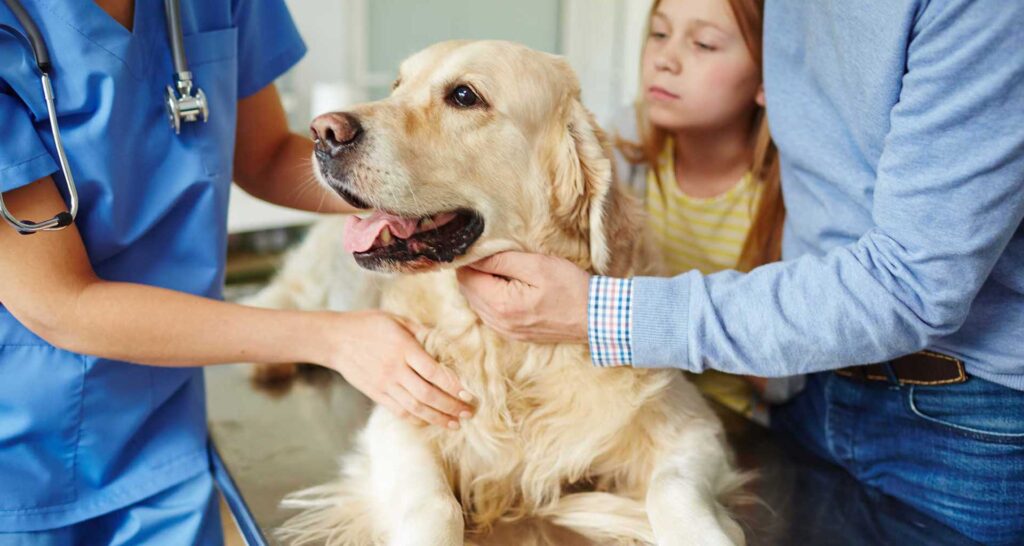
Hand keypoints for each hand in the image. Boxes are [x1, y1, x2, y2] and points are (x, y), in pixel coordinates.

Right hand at [321, 310, 474, 427]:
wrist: (335, 339)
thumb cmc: (369, 325)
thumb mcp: (397, 319)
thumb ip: (422, 331)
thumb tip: (447, 341)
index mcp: (403, 348)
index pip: (433, 372)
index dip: (453, 385)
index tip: (469, 393)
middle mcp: (395, 369)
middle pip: (427, 395)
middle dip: (451, 406)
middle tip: (468, 413)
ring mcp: (384, 385)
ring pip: (415, 408)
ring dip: (438, 418)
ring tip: (455, 424)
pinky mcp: (376, 394)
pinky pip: (399, 411)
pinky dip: (417, 419)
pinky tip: (430, 421)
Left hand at [456, 251, 590, 343]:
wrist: (595, 318)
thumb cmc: (570, 288)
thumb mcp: (537, 265)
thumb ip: (502, 260)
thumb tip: (475, 256)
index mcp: (501, 305)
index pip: (467, 278)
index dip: (470, 259)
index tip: (482, 246)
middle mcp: (498, 322)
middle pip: (468, 291)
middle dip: (474, 271)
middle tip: (492, 253)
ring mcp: (506, 331)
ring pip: (477, 302)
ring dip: (482, 284)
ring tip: (502, 267)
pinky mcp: (514, 334)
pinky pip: (490, 313)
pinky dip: (491, 297)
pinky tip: (507, 285)